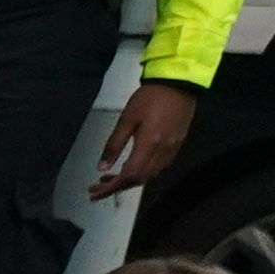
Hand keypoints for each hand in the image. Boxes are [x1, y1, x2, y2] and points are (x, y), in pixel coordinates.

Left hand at [90, 77, 199, 201]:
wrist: (179, 82)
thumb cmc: (151, 97)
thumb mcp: (126, 119)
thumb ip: (113, 145)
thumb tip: (102, 167)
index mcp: (149, 144)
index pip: (128, 176)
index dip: (110, 187)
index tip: (95, 191)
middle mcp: (163, 150)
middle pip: (139, 179)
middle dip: (118, 186)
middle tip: (99, 186)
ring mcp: (173, 148)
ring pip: (150, 175)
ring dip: (130, 180)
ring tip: (112, 177)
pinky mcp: (178, 143)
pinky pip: (160, 167)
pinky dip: (144, 172)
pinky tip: (133, 166)